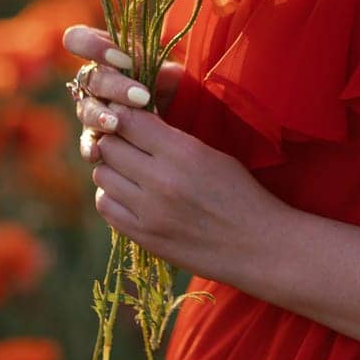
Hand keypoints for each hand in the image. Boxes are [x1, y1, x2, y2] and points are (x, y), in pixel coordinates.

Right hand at [62, 25, 184, 163]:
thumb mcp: (168, 72)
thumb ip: (150, 65)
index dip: (92, 46)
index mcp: (106, 54)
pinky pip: (87, 141)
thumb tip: (134, 62)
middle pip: (90, 78)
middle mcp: (94, 81)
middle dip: (114, 86)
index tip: (124, 59)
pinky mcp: (95, 136)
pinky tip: (96, 153)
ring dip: (100, 115)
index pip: (79, 40)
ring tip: (116, 123)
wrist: (182, 118)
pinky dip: (90, 147)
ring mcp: (92, 108)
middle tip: (141, 97)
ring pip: (86, 109)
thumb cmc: (172, 86)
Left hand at [64, 30, 283, 281]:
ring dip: (112, 167)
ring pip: (102, 175)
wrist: (256, 245)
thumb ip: (173, 139)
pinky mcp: (143, 237)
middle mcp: (161, 181)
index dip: (124, 114)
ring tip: (129, 168)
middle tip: (126, 141)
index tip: (128, 115)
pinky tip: (129, 193)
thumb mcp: (213, 155)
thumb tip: (134, 122)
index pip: (129, 121)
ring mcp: (148, 212)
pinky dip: (112, 195)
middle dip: (115, 138)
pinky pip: (106, 206)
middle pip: (109, 146)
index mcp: (184, 153)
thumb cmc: (241, 194)